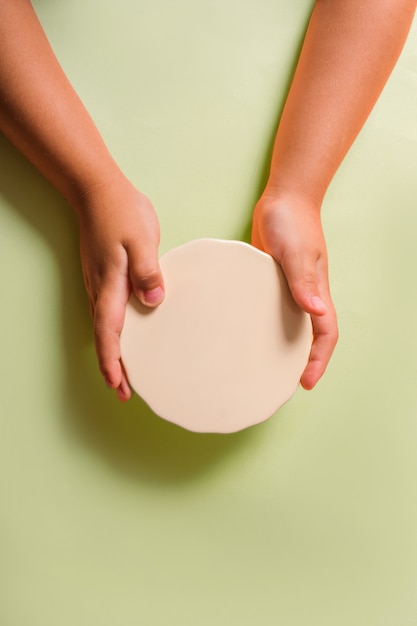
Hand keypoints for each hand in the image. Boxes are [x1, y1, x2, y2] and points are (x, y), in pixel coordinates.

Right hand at [76, 173, 163, 400]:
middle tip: (126, 392)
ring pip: (105, 327)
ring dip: (115, 351)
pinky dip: (115, 332)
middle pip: (104, 337)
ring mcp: (99, 283)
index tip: (120, 386)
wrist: (99, 191)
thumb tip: (154, 301)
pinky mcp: (104, 276)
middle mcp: (100, 289)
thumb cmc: (122, 213)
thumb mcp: (141, 239)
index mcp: (110, 285)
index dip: (112, 362)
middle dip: (113, 367)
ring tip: (128, 372)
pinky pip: (108, 312)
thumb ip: (147, 270)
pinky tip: (130, 335)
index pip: (108, 333)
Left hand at [251, 192, 337, 388]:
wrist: (283, 198)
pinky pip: (270, 310)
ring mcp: (288, 289)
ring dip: (282, 347)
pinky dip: (263, 326)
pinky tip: (244, 334)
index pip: (325, 335)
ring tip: (261, 368)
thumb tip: (316, 312)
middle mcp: (304, 296)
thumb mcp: (297, 251)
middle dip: (301, 362)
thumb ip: (304, 280)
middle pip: (309, 337)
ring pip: (289, 326)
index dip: (319, 360)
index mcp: (317, 292)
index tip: (306, 383)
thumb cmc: (292, 221)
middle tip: (281, 384)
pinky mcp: (270, 281)